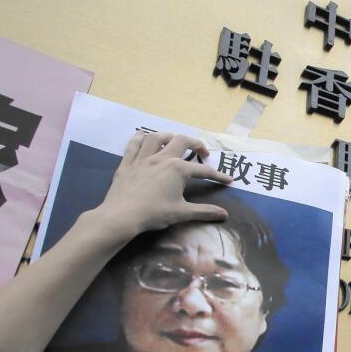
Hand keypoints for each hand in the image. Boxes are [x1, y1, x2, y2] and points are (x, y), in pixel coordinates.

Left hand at [94, 131, 231, 242]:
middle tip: (202, 153)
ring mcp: (143, 159)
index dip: (218, 176)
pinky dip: (140, 138)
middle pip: (182, 141)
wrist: (122, 215)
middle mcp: (162, 158)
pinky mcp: (127, 163)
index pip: (203, 171)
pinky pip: (133, 144)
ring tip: (174, 141)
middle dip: (195, 144)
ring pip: (157, 137)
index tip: (228, 180)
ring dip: (169, 136)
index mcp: (178, 169)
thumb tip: (224, 215)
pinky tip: (143, 137)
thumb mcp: (182, 213)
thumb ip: (204, 211)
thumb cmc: (154, 213)